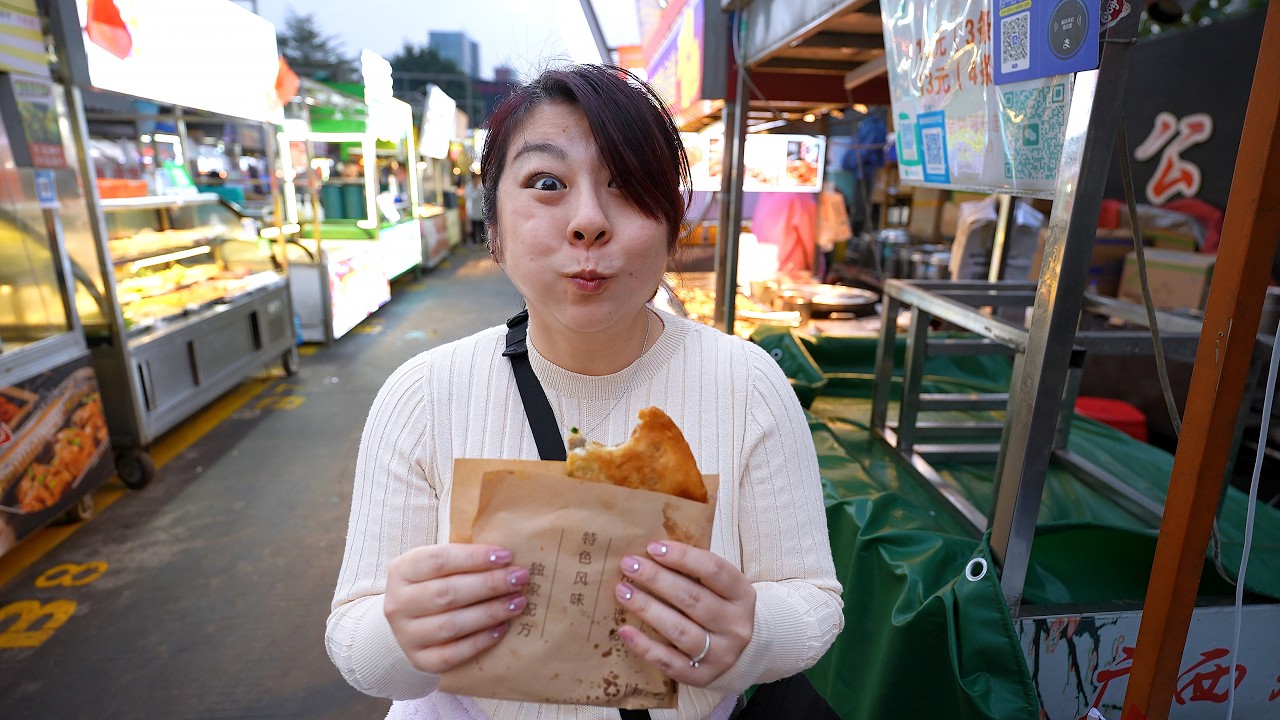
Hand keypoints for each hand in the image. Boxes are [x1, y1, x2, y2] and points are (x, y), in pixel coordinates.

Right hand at [384, 544, 529, 673]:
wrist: (410, 621)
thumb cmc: (433, 584)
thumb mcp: (438, 565)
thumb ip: (464, 559)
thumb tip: (506, 557)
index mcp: (402, 570)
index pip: (438, 560)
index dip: (474, 557)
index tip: (506, 556)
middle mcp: (398, 603)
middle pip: (446, 593)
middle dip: (488, 584)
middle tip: (519, 578)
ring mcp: (406, 635)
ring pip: (450, 625)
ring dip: (489, 613)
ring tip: (517, 602)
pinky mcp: (419, 660)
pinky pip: (452, 654)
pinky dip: (480, 641)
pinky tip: (502, 628)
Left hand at [614, 541, 755, 685]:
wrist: (746, 653)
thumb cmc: (722, 608)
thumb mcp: (722, 587)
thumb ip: (695, 572)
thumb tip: (652, 552)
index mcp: (742, 595)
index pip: (713, 570)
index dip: (682, 557)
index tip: (653, 547)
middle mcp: (735, 625)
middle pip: (693, 599)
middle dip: (656, 579)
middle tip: (629, 565)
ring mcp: (720, 653)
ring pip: (679, 630)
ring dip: (647, 609)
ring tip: (623, 591)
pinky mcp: (702, 677)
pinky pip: (669, 662)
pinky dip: (645, 647)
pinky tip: (624, 630)